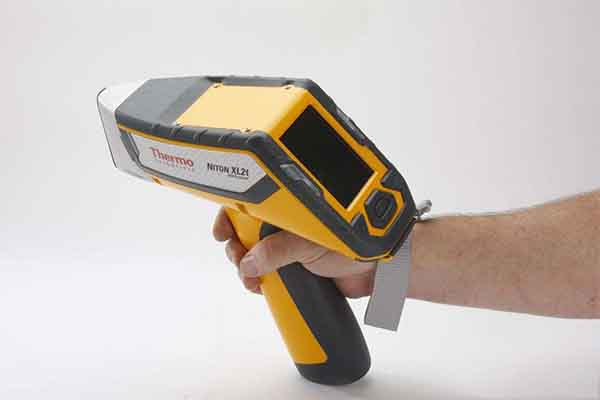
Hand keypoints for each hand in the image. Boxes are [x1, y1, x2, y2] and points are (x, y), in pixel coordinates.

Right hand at [212, 207, 375, 297]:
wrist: (379, 270)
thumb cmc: (355, 242)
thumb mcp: (310, 241)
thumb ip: (279, 249)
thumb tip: (250, 261)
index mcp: (289, 208)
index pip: (250, 203)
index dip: (231, 215)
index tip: (221, 231)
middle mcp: (286, 224)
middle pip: (247, 231)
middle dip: (237, 247)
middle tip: (238, 259)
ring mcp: (290, 246)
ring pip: (255, 255)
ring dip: (246, 268)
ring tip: (252, 279)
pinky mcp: (295, 267)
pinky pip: (268, 273)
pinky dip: (260, 280)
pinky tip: (261, 286)